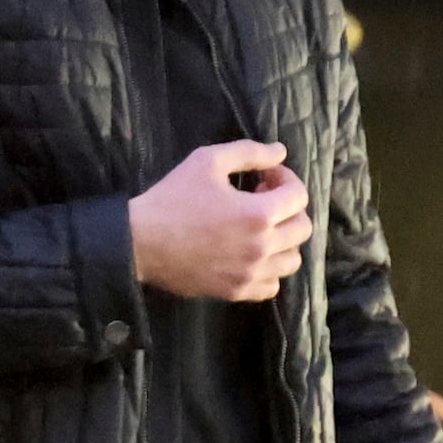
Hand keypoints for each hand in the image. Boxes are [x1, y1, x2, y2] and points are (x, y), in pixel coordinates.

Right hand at [127, 140, 310, 299]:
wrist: (140, 242)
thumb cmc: (172, 198)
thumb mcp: (207, 161)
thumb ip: (249, 153)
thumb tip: (280, 151)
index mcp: (258, 214)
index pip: (298, 196)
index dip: (286, 179)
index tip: (264, 177)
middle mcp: (262, 247)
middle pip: (302, 228)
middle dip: (288, 209)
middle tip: (262, 201)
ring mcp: (251, 273)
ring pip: (292, 260)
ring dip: (283, 241)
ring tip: (259, 230)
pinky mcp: (236, 291)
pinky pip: (271, 286)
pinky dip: (268, 270)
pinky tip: (249, 256)